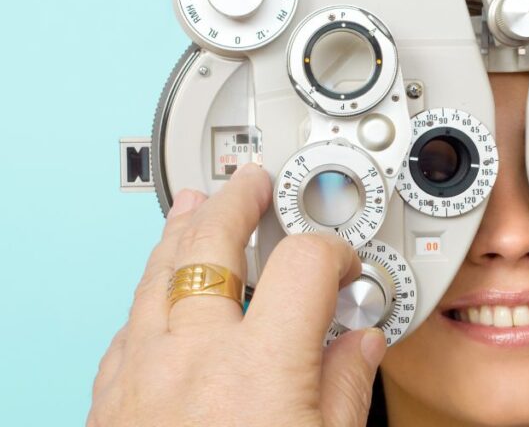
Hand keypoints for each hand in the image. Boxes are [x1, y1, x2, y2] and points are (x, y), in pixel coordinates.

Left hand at [89, 164, 384, 426]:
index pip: (304, 264)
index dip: (332, 251)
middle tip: (249, 183)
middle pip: (210, 245)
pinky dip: (151, 302)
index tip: (341, 264)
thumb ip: (347, 389)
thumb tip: (360, 346)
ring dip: (181, 235)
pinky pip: (127, 332)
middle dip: (235, 203)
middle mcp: (194, 358)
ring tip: (194, 207)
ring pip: (155, 278)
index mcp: (261, 366)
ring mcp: (141, 376)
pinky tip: (161, 296)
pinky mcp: (109, 405)